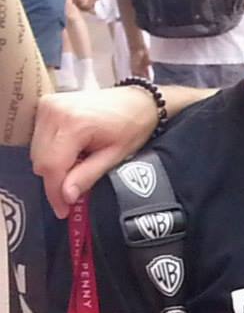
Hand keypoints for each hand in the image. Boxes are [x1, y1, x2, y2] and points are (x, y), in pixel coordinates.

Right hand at [32, 84, 156, 209]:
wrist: (137, 102)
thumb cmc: (132, 127)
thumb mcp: (115, 157)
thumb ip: (87, 176)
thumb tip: (66, 196)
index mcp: (73, 124)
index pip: (51, 166)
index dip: (55, 192)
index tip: (63, 210)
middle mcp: (53, 111)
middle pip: (40, 160)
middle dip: (55, 181)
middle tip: (73, 194)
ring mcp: (47, 105)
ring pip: (37, 150)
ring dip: (53, 167)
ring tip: (77, 169)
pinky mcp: (46, 104)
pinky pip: (39, 138)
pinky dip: (52, 152)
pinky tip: (72, 155)